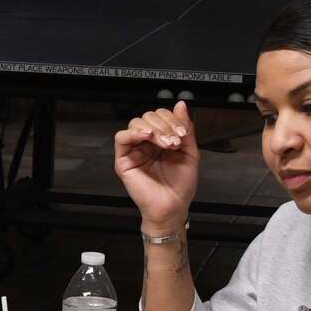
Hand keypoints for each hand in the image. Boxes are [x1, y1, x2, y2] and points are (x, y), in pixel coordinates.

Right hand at [114, 105, 199, 233]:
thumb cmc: (181, 184)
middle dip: (164, 125)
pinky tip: (147, 137)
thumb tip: (181, 104)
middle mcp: (146, 142)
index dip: (172, 119)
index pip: (161, 116)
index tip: (183, 134)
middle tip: (174, 141)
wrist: (173, 206)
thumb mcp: (189, 152)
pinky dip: (134, 132)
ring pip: (136, 123)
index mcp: (161, 138)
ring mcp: (134, 150)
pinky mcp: (123, 160)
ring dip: (153, 129)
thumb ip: (186, 128)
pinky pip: (121, 138)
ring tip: (165, 144)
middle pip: (148, 117)